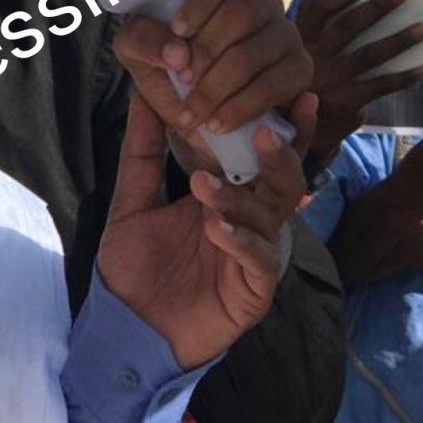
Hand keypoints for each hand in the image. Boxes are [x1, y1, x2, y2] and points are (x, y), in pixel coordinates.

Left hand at [96, 89, 314, 368]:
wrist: (125, 327)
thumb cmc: (133, 267)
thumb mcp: (133, 200)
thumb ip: (142, 150)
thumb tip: (143, 95)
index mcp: (231, 194)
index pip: (264, 156)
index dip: (286, 129)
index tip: (297, 97)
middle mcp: (251, 220)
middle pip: (284, 180)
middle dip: (277, 155)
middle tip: (258, 133)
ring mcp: (255, 254)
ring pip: (271, 215)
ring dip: (241, 196)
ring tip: (203, 186)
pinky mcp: (253, 290)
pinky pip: (259, 259)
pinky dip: (241, 239)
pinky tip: (216, 228)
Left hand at [115, 0, 313, 171]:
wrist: (197, 116)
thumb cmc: (170, 73)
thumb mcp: (141, 52)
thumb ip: (144, 40)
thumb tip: (176, 52)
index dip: (204, 0)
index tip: (179, 30)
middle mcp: (263, 6)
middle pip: (246, 10)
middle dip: (209, 49)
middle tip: (185, 78)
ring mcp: (286, 36)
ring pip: (255, 52)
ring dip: (218, 86)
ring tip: (196, 110)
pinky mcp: (299, 70)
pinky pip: (275, 85)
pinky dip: (241, 107)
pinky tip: (219, 122)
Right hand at [295, 0, 422, 159]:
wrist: (294, 130)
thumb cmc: (304, 80)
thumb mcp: (297, 49)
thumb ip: (310, 17)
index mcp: (300, 39)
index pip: (319, 9)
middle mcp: (312, 57)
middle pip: (348, 26)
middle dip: (378, 8)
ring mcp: (329, 80)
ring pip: (369, 54)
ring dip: (399, 40)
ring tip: (422, 29)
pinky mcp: (344, 102)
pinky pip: (379, 85)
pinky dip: (402, 77)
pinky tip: (420, 69)